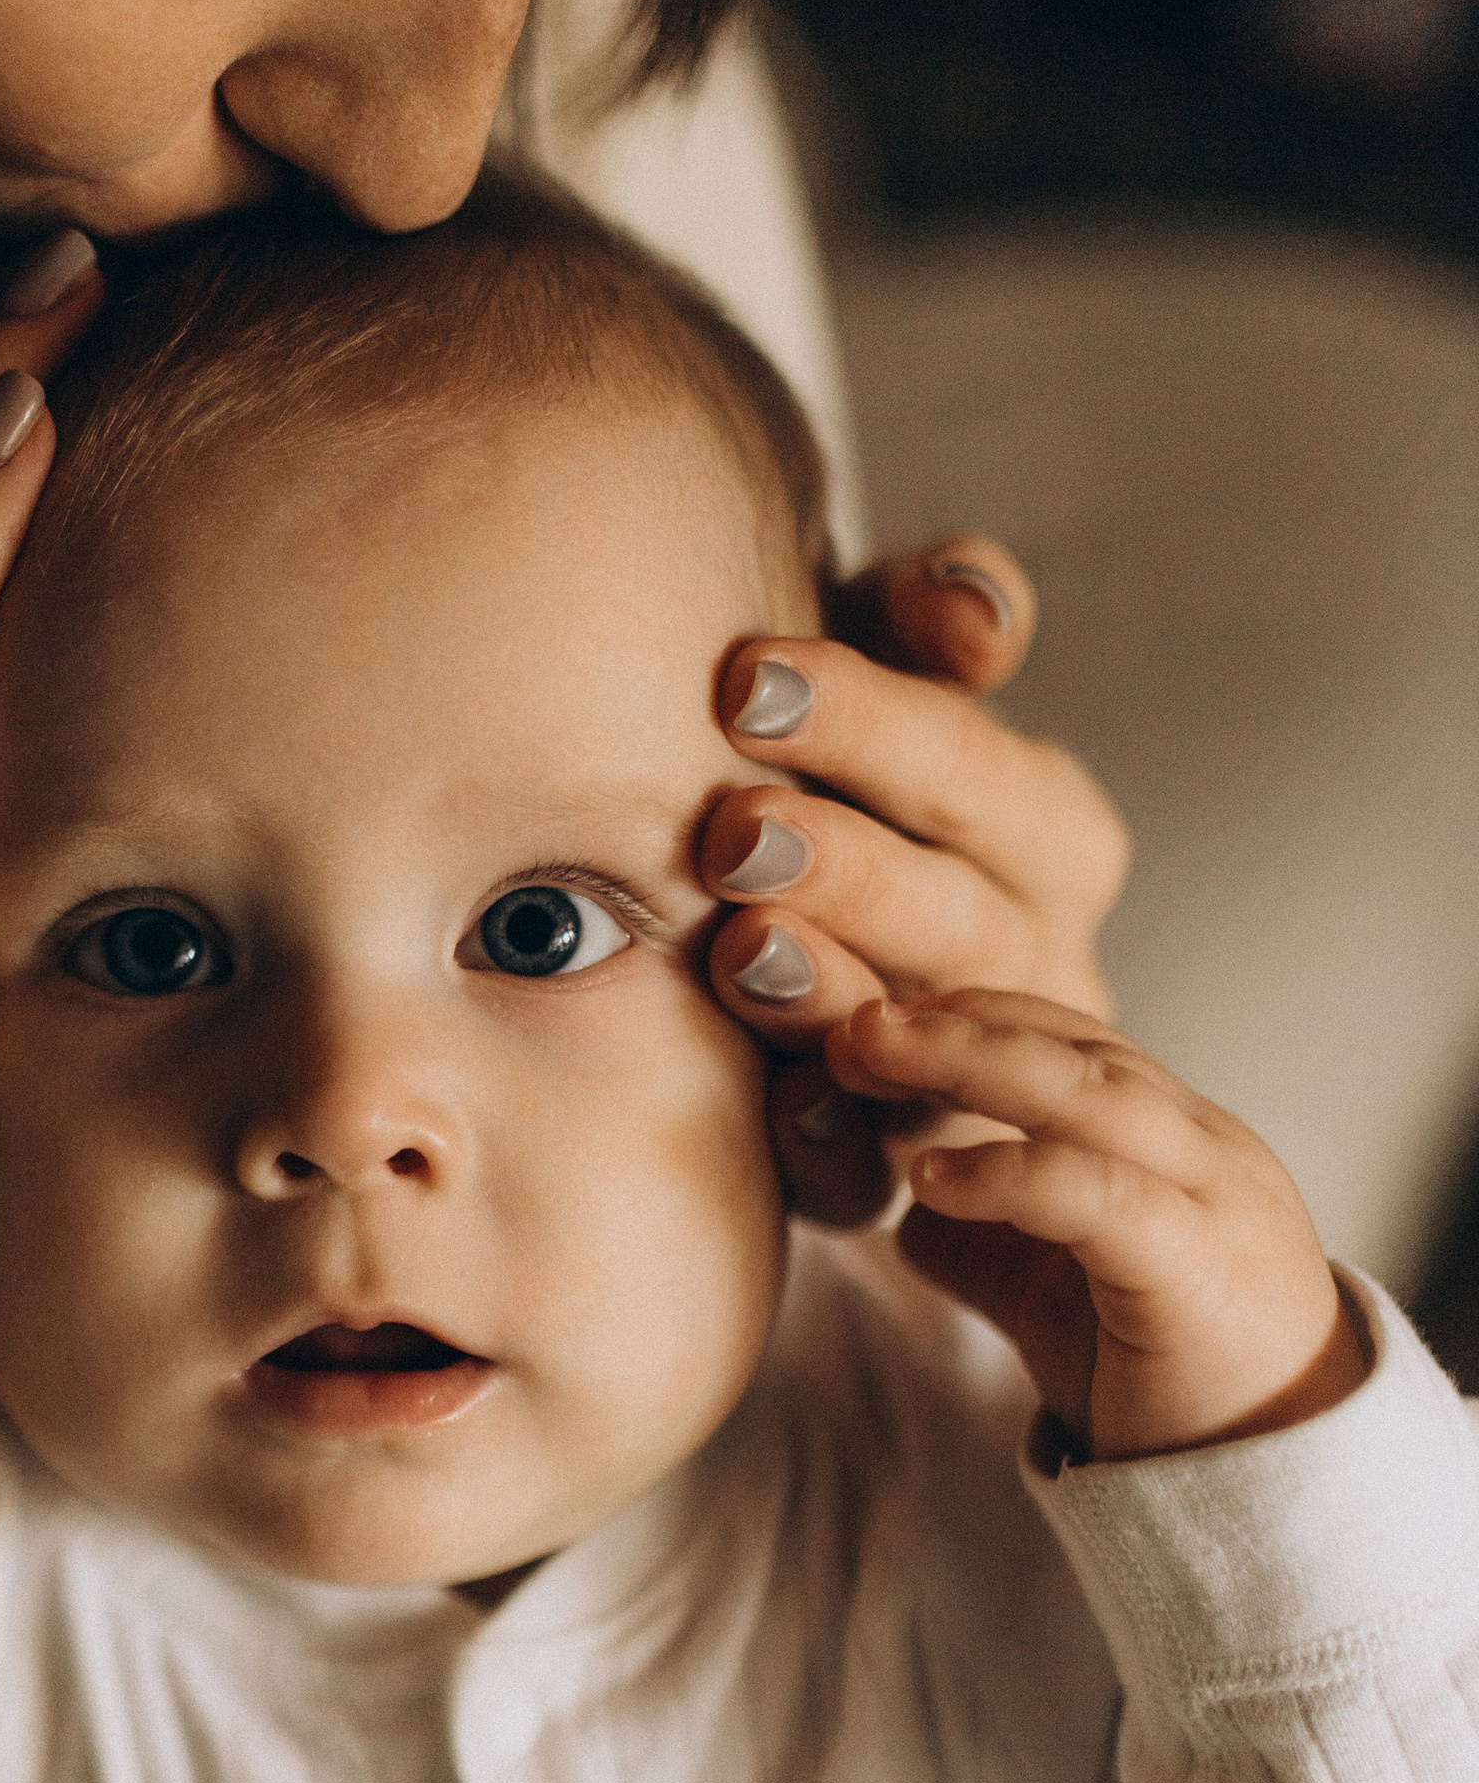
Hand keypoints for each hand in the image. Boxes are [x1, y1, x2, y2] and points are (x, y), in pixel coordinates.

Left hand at [698, 539, 1131, 1227]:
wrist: (782, 901)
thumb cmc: (833, 770)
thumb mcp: (879, 671)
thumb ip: (927, 617)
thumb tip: (978, 611)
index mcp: (1046, 832)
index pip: (976, 771)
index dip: (869, 721)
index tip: (746, 678)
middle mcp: (1034, 957)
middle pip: (962, 916)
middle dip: (851, 869)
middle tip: (736, 831)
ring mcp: (976, 1077)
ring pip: (930, 1046)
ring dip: (835, 995)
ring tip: (740, 946)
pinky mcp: (897, 1170)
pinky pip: (873, 1171)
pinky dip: (827, 1138)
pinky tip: (771, 1096)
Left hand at [828, 987, 1364, 1460]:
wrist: (1275, 1485)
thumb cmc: (1177, 1386)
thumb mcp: (1064, 1299)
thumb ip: (996, 1247)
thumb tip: (908, 1214)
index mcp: (1180, 1142)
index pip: (1076, 1043)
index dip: (975, 1018)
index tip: (877, 1015)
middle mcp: (1205, 1150)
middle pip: (1077, 1050)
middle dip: (959, 1020)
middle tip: (854, 1015)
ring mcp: (1213, 1202)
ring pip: (1092, 1098)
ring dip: (972, 1062)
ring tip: (870, 1054)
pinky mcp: (1197, 1270)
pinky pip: (1098, 1196)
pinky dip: (1007, 1174)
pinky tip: (931, 1178)